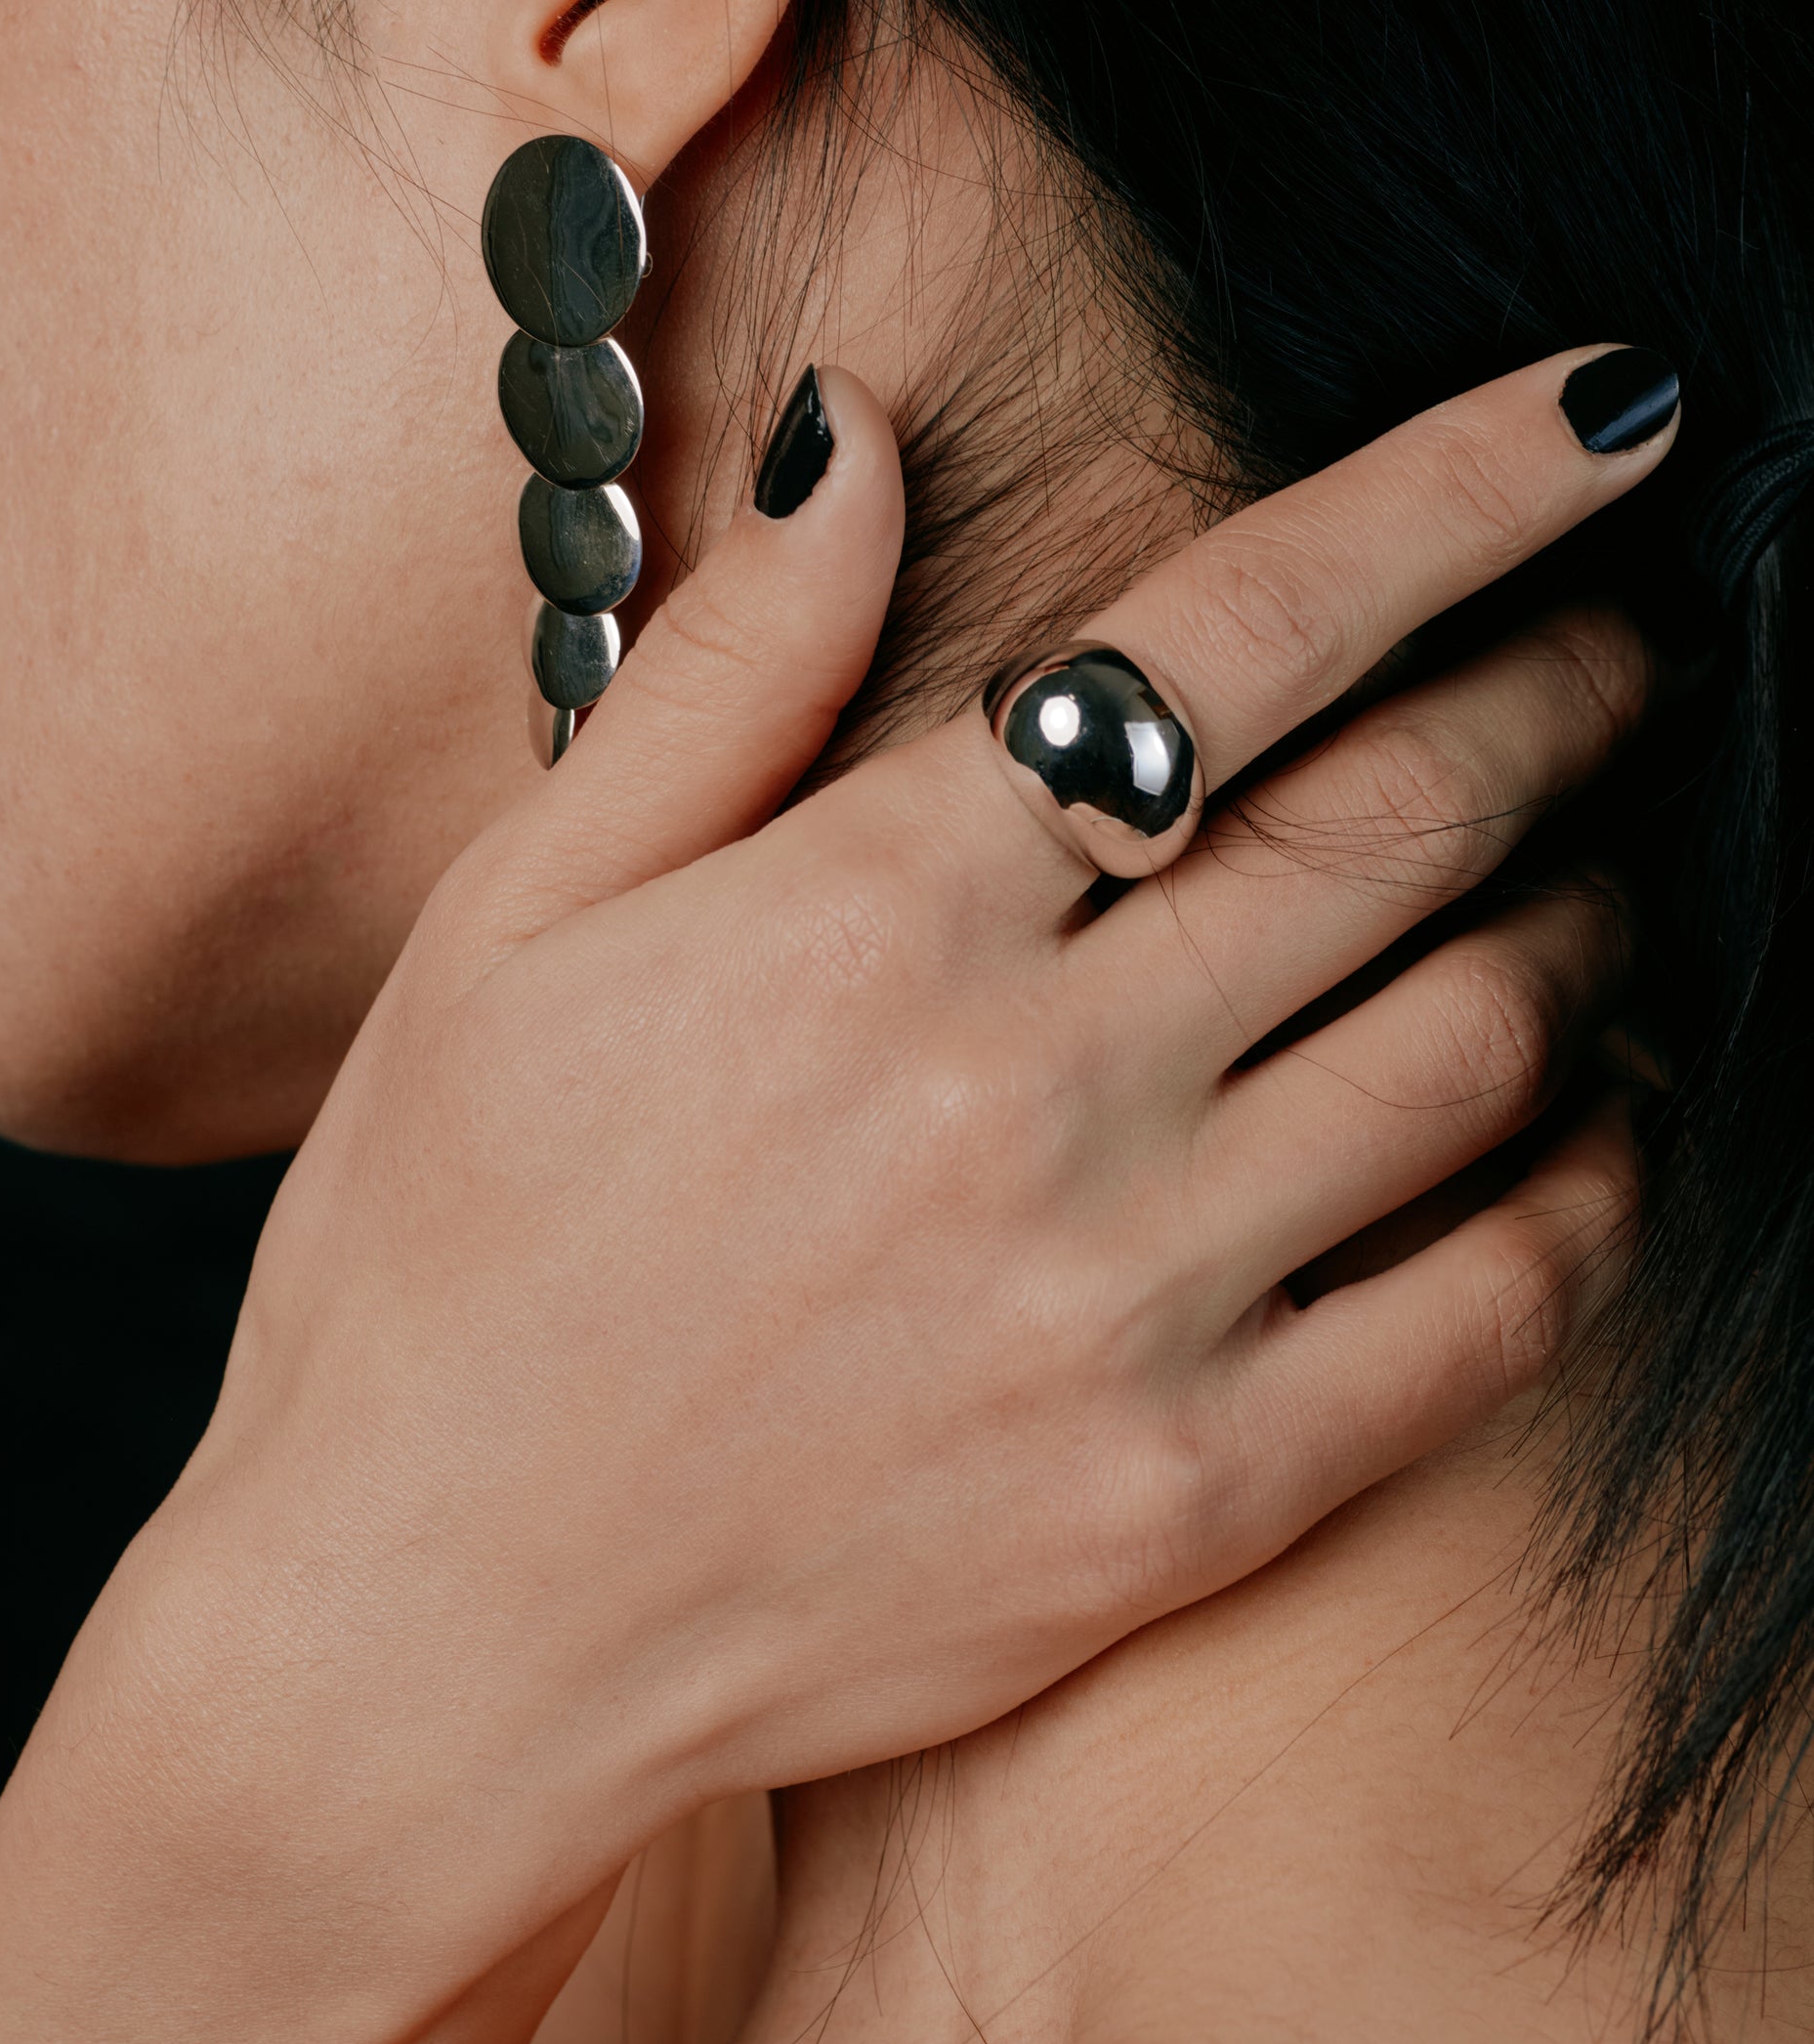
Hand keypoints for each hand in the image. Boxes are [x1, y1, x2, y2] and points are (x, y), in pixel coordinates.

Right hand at [0, 348, 1666, 2043]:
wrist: (420, 1634)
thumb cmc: (441, 1244)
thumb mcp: (516, 914)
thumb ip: (728, 667)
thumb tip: (857, 427)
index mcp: (868, 912)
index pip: (1236, 638)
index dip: (1460, 494)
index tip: (1611, 408)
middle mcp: (1028, 1089)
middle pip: (1401, 820)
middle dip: (1562, 688)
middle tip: (1623, 643)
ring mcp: (1125, 1307)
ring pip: (1479, 1046)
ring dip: (1582, 925)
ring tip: (1589, 876)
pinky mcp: (1186, 1500)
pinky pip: (1485, 1316)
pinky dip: (1588, 1192)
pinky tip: (1594, 1125)